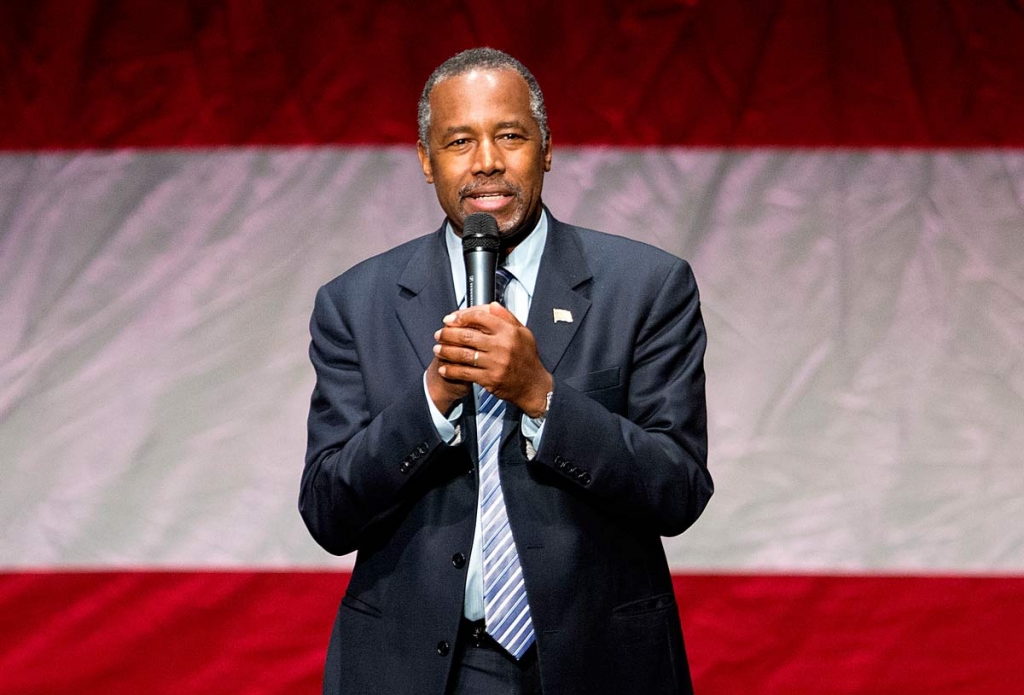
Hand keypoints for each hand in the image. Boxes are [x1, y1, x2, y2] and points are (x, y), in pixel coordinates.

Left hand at [433, 303, 552, 416]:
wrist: (533, 386)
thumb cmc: (528, 359)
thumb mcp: (524, 333)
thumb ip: (507, 318)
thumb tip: (492, 306)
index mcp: (509, 332)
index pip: (480, 317)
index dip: (461, 316)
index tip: (451, 318)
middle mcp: (502, 346)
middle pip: (467, 335)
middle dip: (448, 334)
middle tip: (440, 334)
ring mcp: (495, 363)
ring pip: (463, 354)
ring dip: (446, 351)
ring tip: (438, 349)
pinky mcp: (489, 379)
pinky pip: (465, 373)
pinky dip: (451, 370)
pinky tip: (444, 367)